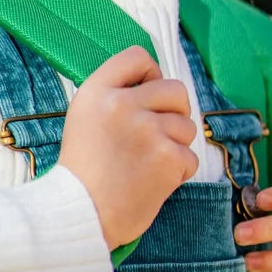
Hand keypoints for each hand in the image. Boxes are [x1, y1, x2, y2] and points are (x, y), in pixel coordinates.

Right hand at [59, 48, 198, 249]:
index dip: (150, 75)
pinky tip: (153, 181)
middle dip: (174, 111)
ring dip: (176, 145)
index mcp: (96, 91)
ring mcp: (148, 131)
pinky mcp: (167, 158)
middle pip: (175, 89)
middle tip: (157, 134)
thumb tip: (154, 84)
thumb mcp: (83, 118)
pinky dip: (177, 172)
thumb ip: (113, 96)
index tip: (145, 95)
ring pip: (187, 126)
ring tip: (149, 163)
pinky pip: (190, 157)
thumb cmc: (83, 171)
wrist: (81, 214)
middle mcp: (122, 104)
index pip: (138, 57)